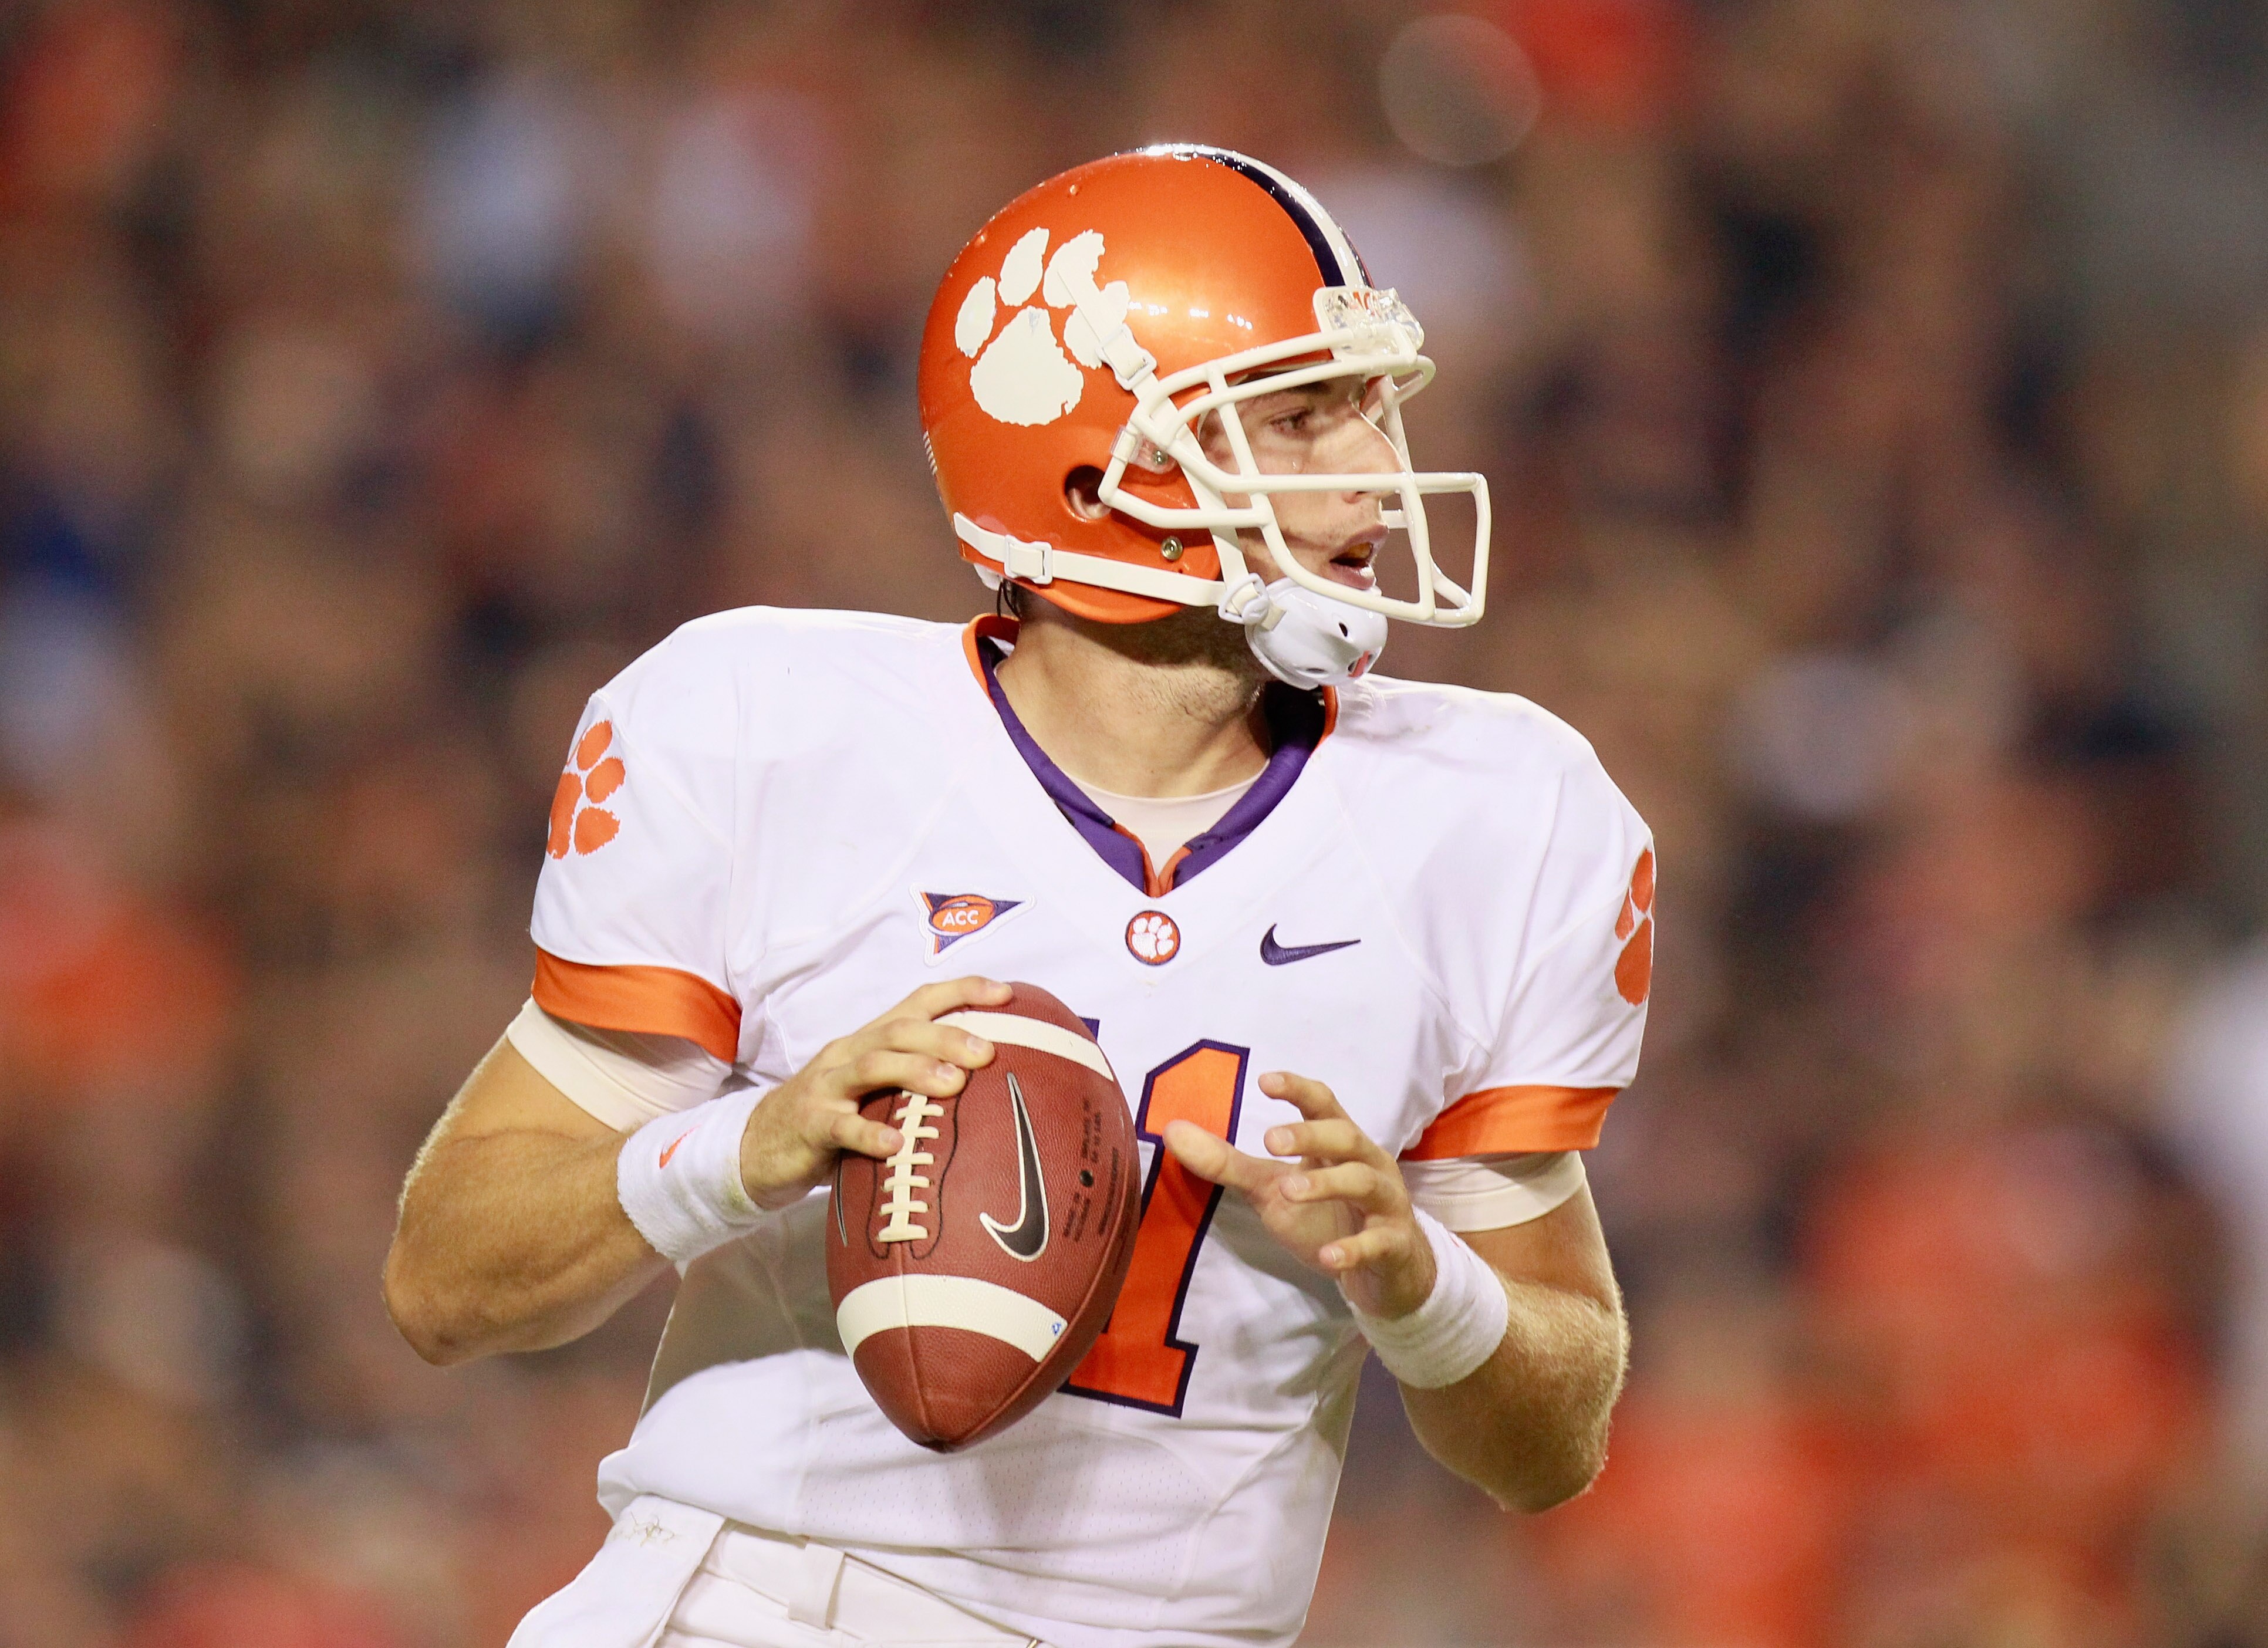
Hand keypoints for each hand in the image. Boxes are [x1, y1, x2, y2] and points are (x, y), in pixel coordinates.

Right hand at [738, 977, 1010, 1210]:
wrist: (760, 1145)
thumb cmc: (833, 1115)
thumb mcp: (874, 1089)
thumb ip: (915, 1078)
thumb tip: (984, 1079)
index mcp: (870, 1039)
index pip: (918, 1002)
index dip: (962, 992)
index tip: (1007, 993)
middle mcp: (849, 1053)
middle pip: (900, 1031)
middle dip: (946, 1036)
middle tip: (987, 1053)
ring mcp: (827, 1087)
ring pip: (872, 1066)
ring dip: (916, 1072)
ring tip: (954, 1086)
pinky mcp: (810, 1125)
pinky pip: (841, 1127)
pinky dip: (869, 1135)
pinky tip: (895, 1146)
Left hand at [1163, 1071, 1436, 1319]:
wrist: (1386, 1270)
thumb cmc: (1328, 1216)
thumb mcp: (1273, 1190)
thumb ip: (1228, 1163)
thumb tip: (1171, 1131)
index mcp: (1339, 1143)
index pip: (1323, 1104)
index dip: (1298, 1089)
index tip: (1264, 1080)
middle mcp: (1368, 1164)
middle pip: (1346, 1136)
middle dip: (1310, 1135)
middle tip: (1270, 1140)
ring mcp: (1385, 1204)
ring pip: (1364, 1182)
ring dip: (1327, 1183)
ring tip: (1288, 1190)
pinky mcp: (1393, 1245)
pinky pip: (1377, 1243)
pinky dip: (1354, 1248)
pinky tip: (1327, 1257)